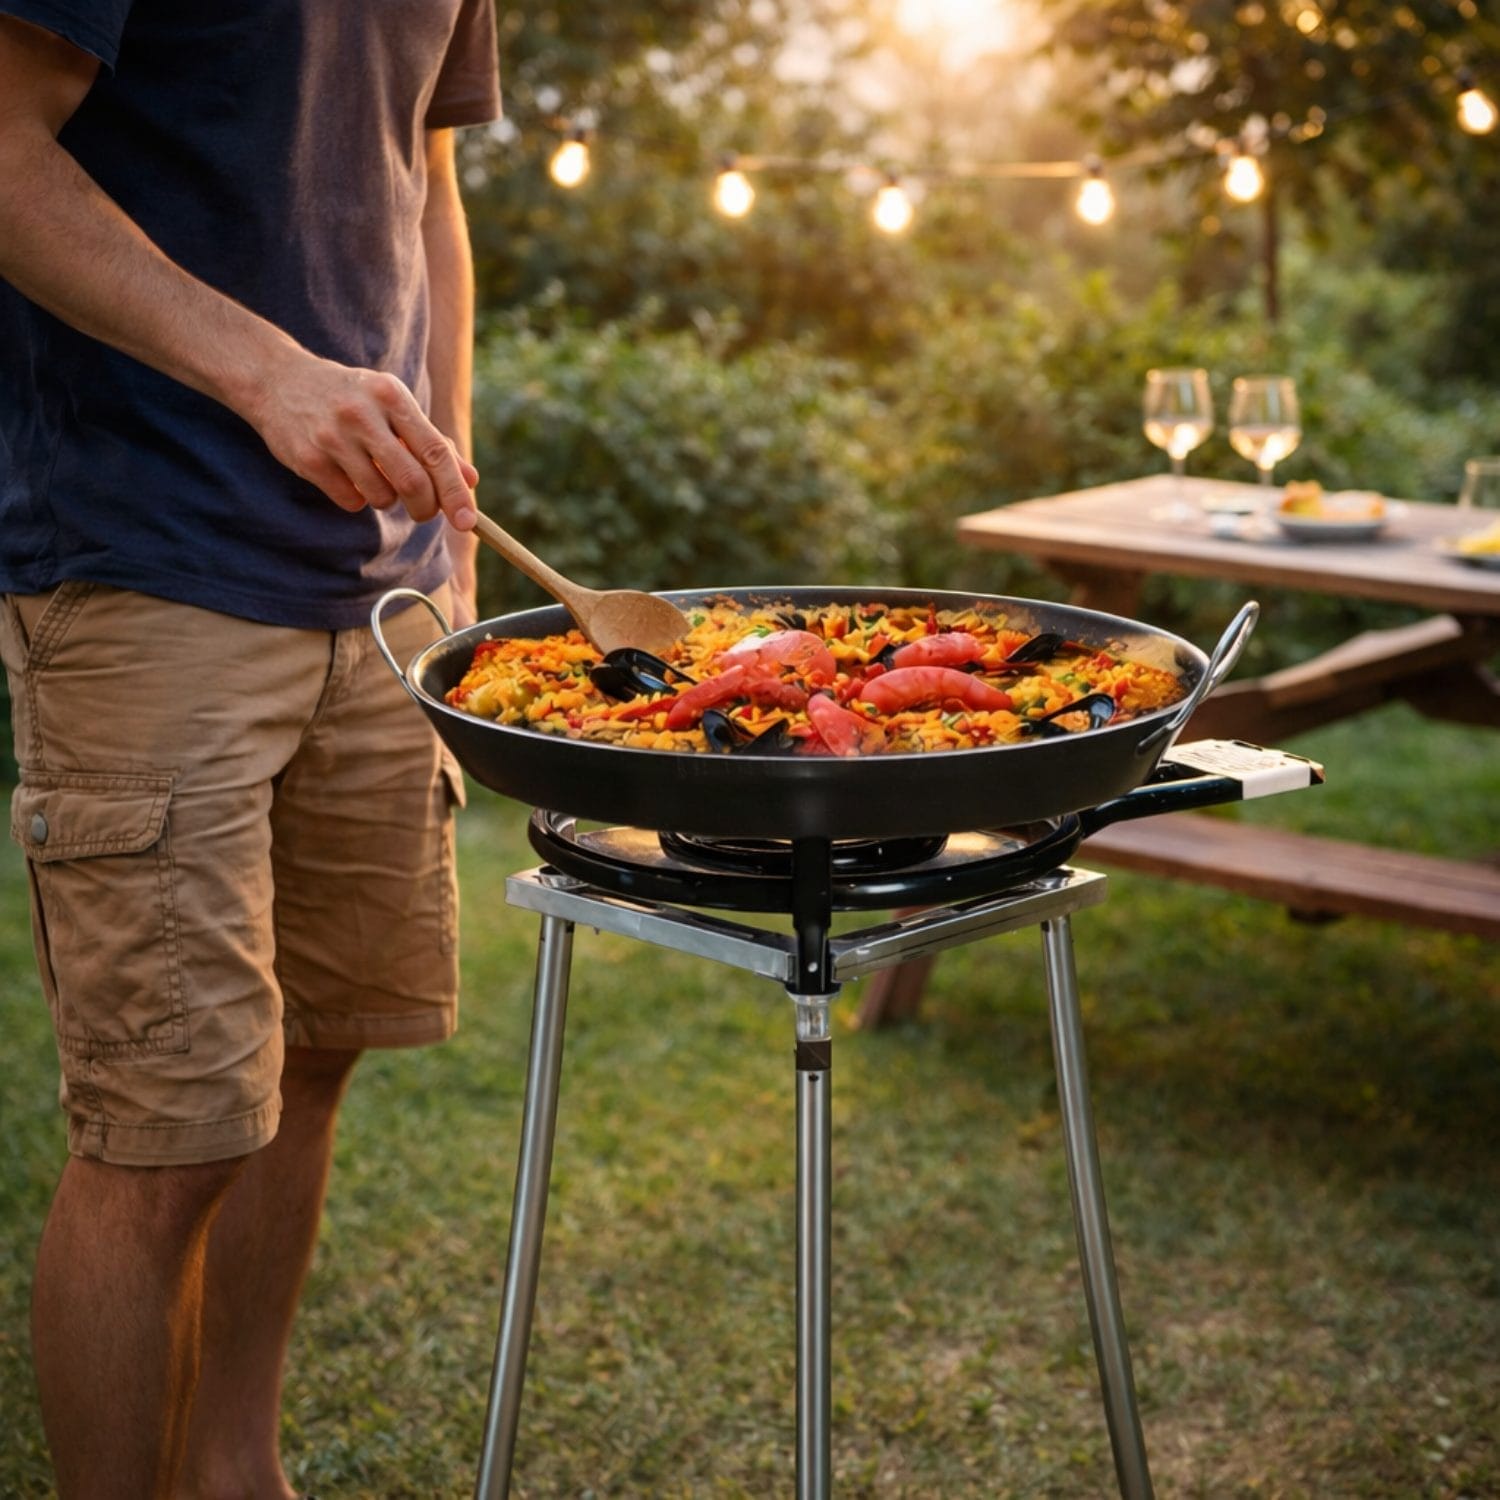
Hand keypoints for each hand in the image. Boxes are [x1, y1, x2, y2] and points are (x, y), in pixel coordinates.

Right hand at [246, 349, 478, 530]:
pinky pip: (350, 501)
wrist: (277, 380)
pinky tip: (345, 474)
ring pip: (381, 497)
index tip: (468, 523)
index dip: (456, 492)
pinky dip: (357, 499)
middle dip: (426, 508)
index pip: (436, 452)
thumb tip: (470, 479)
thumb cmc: (350, 397)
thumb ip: (431, 441)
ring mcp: (333, 437)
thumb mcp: (392, 405)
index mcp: (392, 396)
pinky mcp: (309, 459)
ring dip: (387, 499)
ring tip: (373, 476)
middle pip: (412, 482)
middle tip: (424, 512)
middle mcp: (363, 414)